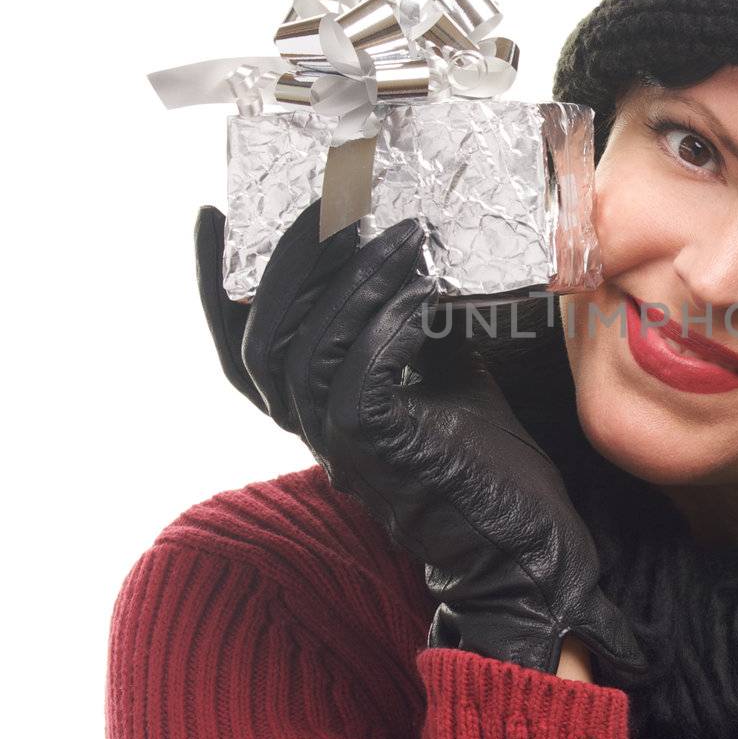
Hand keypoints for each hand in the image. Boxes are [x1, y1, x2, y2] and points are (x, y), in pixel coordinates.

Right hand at [214, 202, 644, 679]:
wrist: (524, 541)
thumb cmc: (486, 458)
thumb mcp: (439, 370)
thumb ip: (406, 320)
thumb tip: (408, 245)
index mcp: (316, 409)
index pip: (242, 346)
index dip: (217, 284)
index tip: (214, 214)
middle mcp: (311, 430)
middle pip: (261, 337)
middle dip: (291, 258)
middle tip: (334, 197)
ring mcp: (339, 447)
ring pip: (306, 351)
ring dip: (354, 280)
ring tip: (405, 229)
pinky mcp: (379, 455)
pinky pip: (357, 379)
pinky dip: (385, 324)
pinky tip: (424, 288)